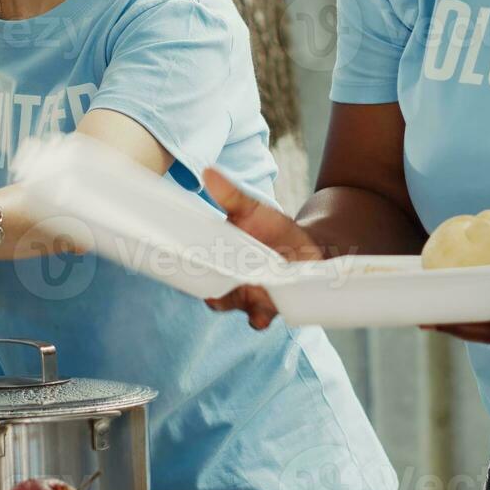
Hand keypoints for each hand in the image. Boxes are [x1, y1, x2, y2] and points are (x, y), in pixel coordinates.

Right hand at [202, 167, 321, 329]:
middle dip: (216, 297)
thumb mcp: (250, 209)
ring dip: (247, 308)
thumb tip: (208, 171)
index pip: (198, 275)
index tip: (185, 268)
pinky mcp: (276, 307)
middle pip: (216, 301)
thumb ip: (229, 195)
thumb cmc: (269, 227)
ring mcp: (255, 300)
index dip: (189, 275)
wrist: (304, 245)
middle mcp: (233, 289)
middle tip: (217, 288)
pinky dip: (266, 315)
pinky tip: (274, 300)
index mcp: (220, 265)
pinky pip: (265, 319)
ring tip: (255, 292)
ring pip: (243, 313)